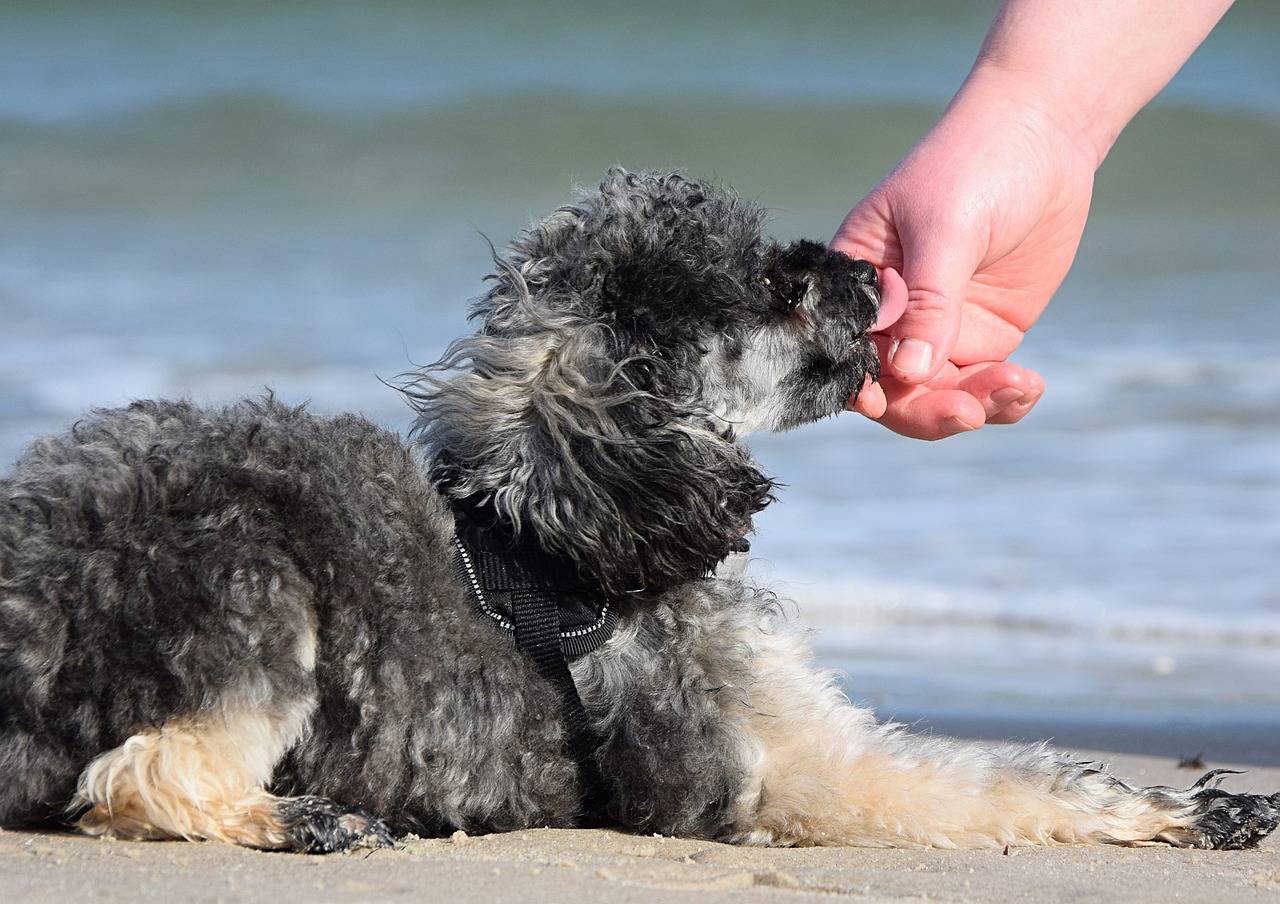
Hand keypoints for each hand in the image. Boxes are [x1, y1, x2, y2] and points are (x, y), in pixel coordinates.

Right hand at [834, 66, 1097, 439]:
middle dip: (925, 408)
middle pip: (890, 386)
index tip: (883, 402)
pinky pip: (981, 385)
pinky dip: (1003, 399)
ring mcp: (936, 328)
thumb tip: (908, 374)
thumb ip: (929, 302)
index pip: (842, 346)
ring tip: (1018, 388)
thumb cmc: (975, 163)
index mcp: (855, 281)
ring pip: (937, 395)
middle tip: (968, 412)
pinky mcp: (981, 334)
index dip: (856, 382)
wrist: (1044, 135)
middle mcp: (889, 314)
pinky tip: (1028, 388)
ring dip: (973, 405)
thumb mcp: (946, 229)